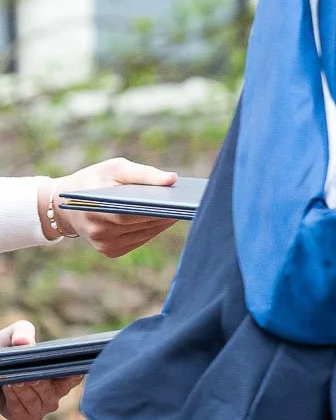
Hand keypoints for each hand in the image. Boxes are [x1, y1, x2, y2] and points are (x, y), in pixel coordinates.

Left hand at [0, 320, 77, 419]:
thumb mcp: (16, 334)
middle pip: (54, 392)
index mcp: (64, 373)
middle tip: (30, 376)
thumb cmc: (10, 349)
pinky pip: (22, 411)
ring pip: (38, 402)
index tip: (70, 371)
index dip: (74, 375)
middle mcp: (57, 393)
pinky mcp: (24, 416)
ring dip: (24, 391)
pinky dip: (14, 398)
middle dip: (41, 383)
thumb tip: (24, 342)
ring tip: (13, 380)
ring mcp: (41, 407)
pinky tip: (9, 386)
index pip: (76, 377)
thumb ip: (23, 332)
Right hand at [49, 157, 179, 257]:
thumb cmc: (94, 180)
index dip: (158, 209)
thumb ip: (143, 174)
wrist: (65, 204)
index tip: (180, 201)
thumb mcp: (115, 168)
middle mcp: (99, 232)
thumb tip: (173, 180)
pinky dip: (153, 229)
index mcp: (95, 209)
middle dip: (165, 213)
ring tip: (179, 208)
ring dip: (162, 222)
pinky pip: (139, 240)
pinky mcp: (110, 251)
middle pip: (141, 224)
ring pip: (144, 233)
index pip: (131, 213)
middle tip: (186, 203)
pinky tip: (164, 218)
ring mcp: (104, 244)